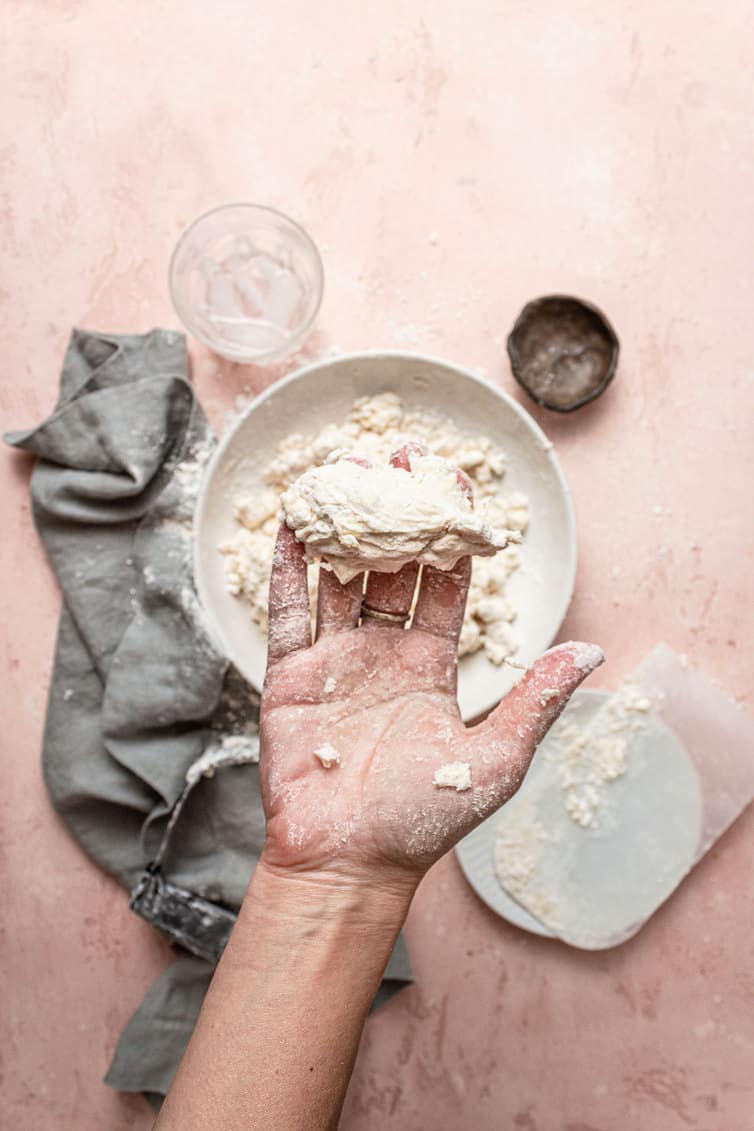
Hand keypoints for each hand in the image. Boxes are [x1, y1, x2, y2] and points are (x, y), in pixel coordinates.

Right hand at [259, 456, 602, 894]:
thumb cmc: (423, 819)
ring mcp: (335, 661)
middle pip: (391, 567)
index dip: (454, 535)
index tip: (460, 486)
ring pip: (338, 577)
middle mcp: (383, 653)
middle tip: (400, 456)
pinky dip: (287, 568)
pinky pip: (287, 612)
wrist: (349, 861)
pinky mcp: (290, 676)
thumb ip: (536, 700)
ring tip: (348, 471)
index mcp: (431, 666)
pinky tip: (292, 523)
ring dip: (344, 526)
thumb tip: (592, 651)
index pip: (447, 584)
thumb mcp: (496, 758)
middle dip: (397, 513)